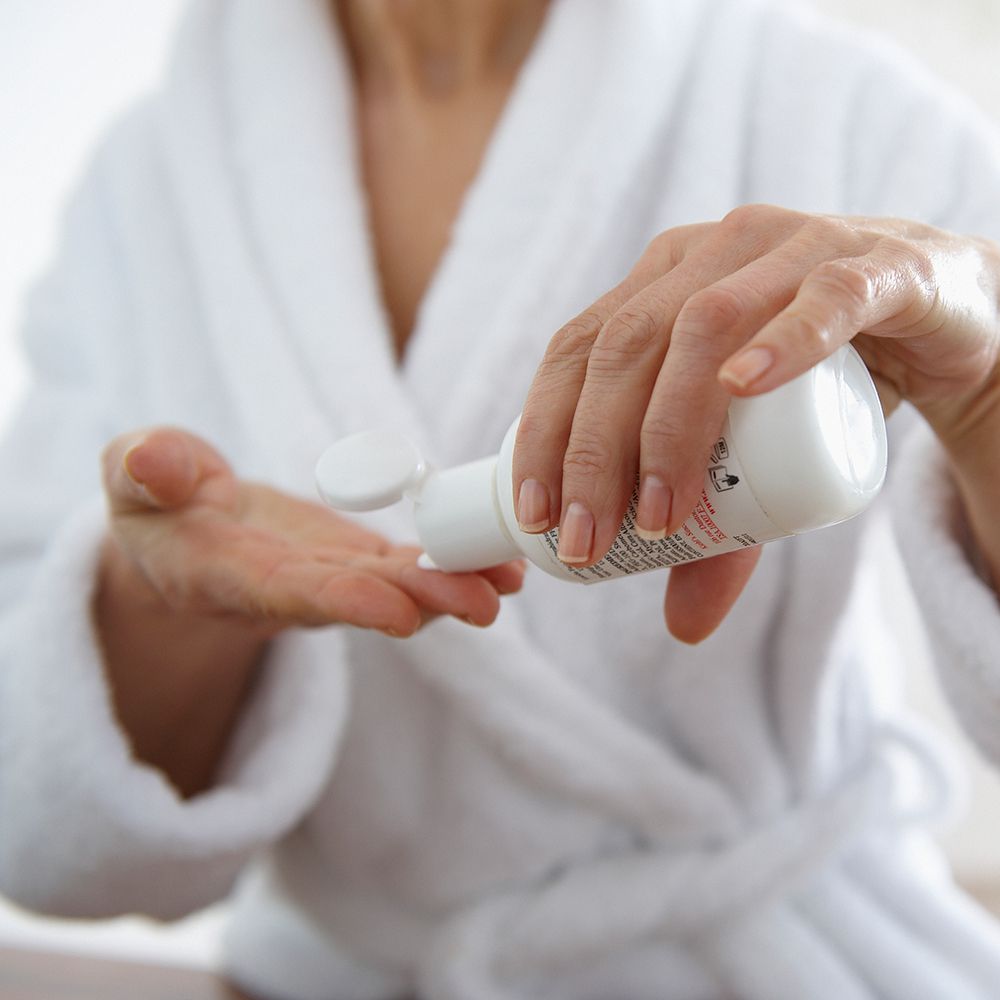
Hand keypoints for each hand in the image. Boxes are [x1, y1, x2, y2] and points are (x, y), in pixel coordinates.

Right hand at [103, 427, 524, 637]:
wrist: (183, 536)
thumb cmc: (152, 508)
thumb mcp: (129, 482)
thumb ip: (141, 472)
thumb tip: (155, 463)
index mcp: (227, 578)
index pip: (287, 593)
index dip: (343, 600)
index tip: (397, 608)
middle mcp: (287, 590)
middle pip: (360, 599)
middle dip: (422, 600)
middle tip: (484, 601)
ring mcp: (328, 577)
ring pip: (395, 586)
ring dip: (454, 586)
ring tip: (511, 580)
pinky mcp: (354, 560)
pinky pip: (408, 565)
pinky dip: (454, 565)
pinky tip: (504, 565)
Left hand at [512, 205, 999, 640]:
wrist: (950, 326)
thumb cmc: (826, 386)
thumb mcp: (758, 460)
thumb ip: (722, 529)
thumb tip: (680, 626)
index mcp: (662, 282)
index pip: (579, 348)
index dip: (545, 428)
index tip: (535, 514)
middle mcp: (713, 253)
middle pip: (627, 343)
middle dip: (594, 450)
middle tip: (589, 539)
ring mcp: (792, 248)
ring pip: (705, 326)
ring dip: (670, 426)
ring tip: (662, 514)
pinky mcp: (876, 266)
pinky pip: (826, 295)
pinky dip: (783, 341)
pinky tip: (744, 387)